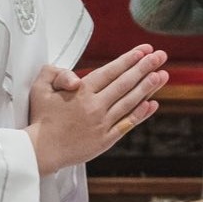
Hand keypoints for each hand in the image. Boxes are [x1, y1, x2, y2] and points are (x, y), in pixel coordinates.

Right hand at [27, 45, 168, 175]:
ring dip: (148, 87)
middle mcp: (95, 106)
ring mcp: (102, 123)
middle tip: (160, 56)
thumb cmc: (40, 119)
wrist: (41, 151)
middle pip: (125, 83)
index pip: (110, 71)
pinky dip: (141, 114)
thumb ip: (54, 72)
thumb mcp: (40, 88)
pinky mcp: (105, 139)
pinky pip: (127, 124)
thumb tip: (74, 76)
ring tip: (162, 75)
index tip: (143, 50)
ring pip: (130, 102)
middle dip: (145, 67)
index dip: (129, 60)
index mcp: (81, 92)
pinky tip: (152, 104)